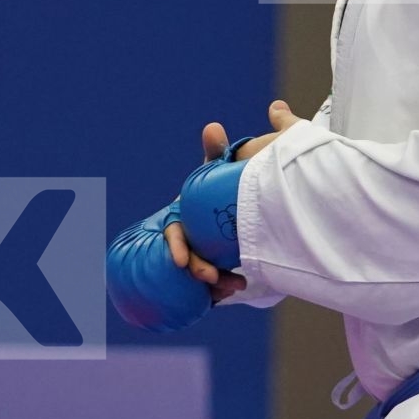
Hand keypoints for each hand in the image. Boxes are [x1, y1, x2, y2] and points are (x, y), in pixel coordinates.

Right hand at [162, 99, 300, 299]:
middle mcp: (191, 239)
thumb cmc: (221, 187)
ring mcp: (204, 256)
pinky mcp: (217, 272)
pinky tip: (235, 289)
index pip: (174, 234)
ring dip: (214, 285)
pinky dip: (223, 291)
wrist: (243, 210)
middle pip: (187, 260)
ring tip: (233, 286)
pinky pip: (215, 288)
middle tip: (211, 278)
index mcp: (185, 217)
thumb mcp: (217, 171)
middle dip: (197, 270)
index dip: (176, 247)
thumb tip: (212, 127)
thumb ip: (216, 151)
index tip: (181, 261)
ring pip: (201, 279)